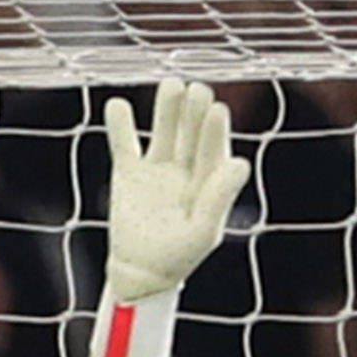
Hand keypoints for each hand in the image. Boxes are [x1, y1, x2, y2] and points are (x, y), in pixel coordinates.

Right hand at [99, 78, 250, 306]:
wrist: (141, 272)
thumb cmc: (179, 255)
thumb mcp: (203, 231)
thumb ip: (219, 198)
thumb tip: (240, 162)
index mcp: (209, 179)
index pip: (213, 150)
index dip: (214, 131)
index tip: (215, 110)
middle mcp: (186, 166)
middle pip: (191, 134)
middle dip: (194, 113)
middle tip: (197, 90)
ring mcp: (157, 167)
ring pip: (163, 132)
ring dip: (166, 109)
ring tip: (171, 85)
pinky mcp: (129, 173)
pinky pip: (124, 145)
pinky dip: (120, 125)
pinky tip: (117, 104)